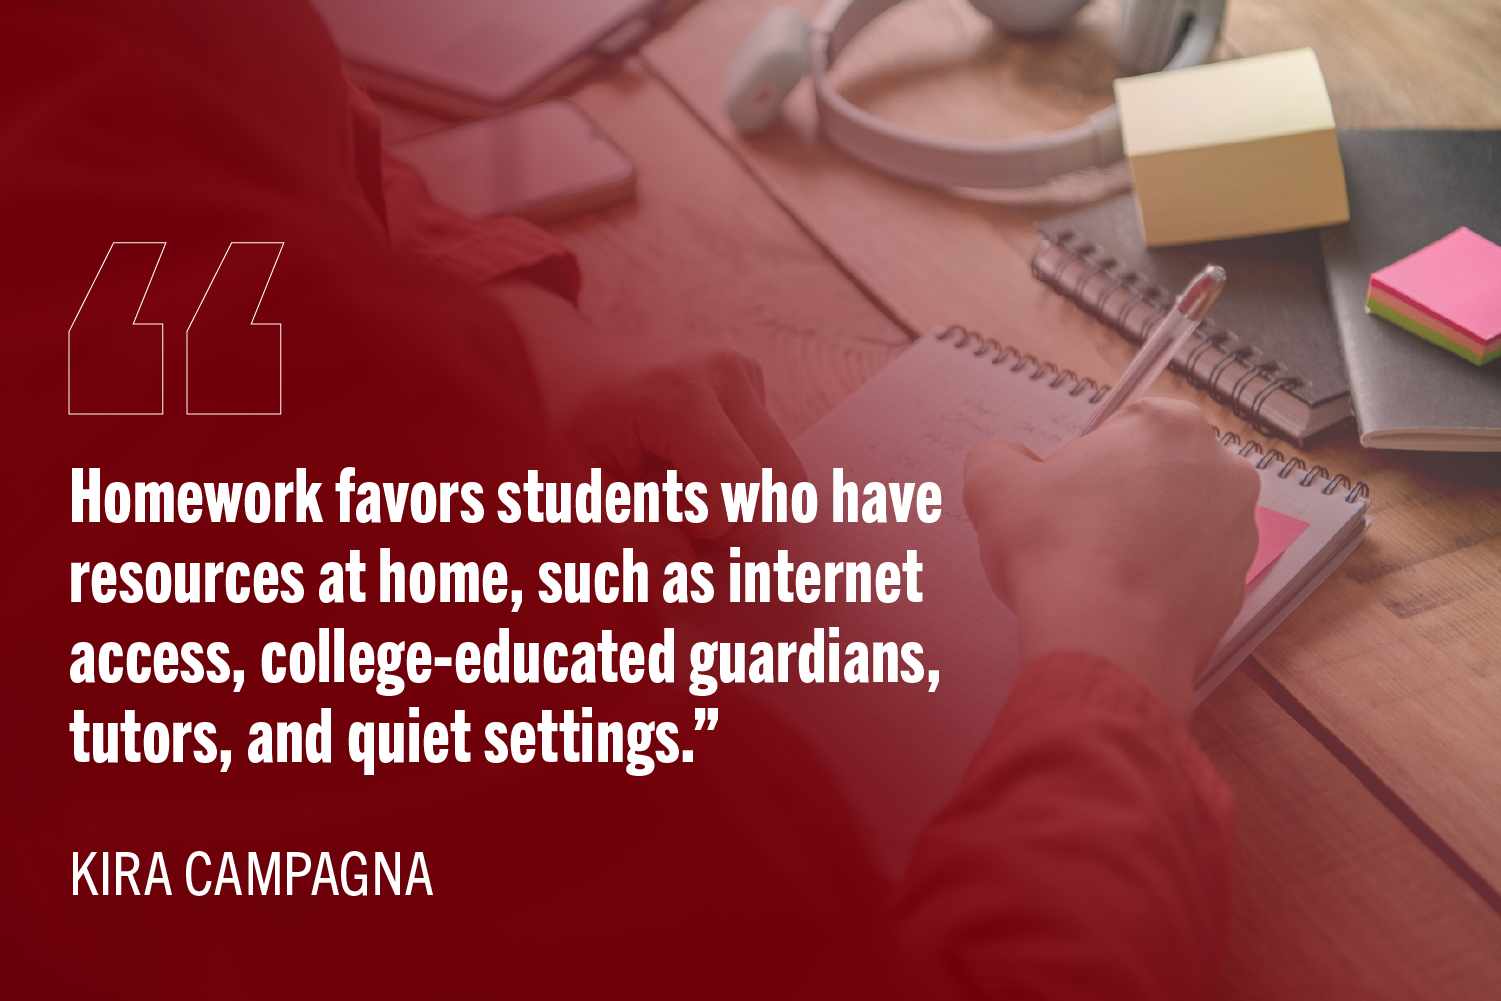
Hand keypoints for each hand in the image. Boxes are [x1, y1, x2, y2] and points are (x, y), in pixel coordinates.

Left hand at [491, 279, 804, 550]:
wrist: (553, 362)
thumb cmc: (552, 428)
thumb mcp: (570, 495)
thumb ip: (632, 543)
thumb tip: (693, 577)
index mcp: (676, 394)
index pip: (740, 497)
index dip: (703, 528)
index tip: (652, 510)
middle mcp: (723, 372)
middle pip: (781, 487)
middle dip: (730, 519)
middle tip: (666, 505)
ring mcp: (742, 372)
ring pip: (783, 478)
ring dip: (733, 501)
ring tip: (671, 482)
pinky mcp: (750, 381)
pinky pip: (769, 458)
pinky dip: (733, 478)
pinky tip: (683, 462)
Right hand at [963, 398, 1260, 722]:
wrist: (1107, 642)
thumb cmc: (1060, 554)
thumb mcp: (994, 485)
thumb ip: (998, 456)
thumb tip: (1004, 462)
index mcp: (1169, 424)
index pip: (1119, 428)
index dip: (1082, 463)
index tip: (1062, 495)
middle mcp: (1220, 469)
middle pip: (1156, 473)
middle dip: (1119, 498)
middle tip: (1074, 534)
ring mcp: (1238, 531)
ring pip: (1177, 524)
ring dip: (1142, 540)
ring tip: (1095, 572)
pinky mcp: (1238, 586)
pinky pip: (1190, 573)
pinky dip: (1160, 583)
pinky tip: (1120, 601)